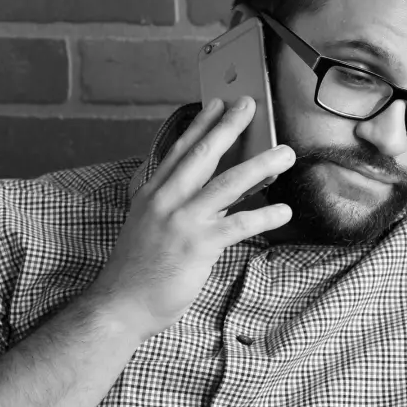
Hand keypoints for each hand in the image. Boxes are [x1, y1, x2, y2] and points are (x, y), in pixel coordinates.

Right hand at [87, 97, 295, 340]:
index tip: (217, 102)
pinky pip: (239, 225)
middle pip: (203, 155)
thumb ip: (183, 207)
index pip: (179, 150)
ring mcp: (181, 221)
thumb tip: (224, 194)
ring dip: (260, 165)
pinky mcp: (198, 245)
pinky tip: (284, 211)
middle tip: (250, 104)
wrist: (121, 304)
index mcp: (152, 193)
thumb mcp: (154, 227)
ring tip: (285, 153)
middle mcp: (165, 200)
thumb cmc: (140, 270)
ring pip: (227, 184)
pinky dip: (265, 215)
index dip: (200, 125)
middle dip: (229, 127)